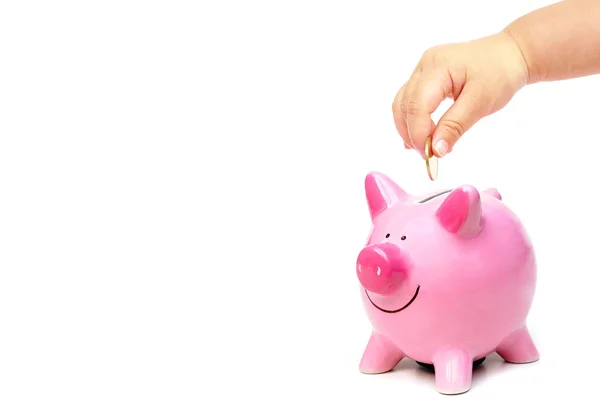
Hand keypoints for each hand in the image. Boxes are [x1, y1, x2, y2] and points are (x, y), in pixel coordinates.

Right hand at [392, 31, 528, 157]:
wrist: (510, 54)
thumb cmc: (500, 73)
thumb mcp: (480, 102)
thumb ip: (455, 126)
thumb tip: (435, 150)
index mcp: (437, 67)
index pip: (416, 105)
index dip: (418, 133)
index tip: (430, 156)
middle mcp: (424, 66)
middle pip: (404, 105)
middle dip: (412, 134)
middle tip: (428, 156)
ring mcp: (423, 70)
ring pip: (403, 104)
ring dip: (409, 129)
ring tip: (426, 148)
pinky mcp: (426, 77)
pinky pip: (411, 101)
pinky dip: (413, 121)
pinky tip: (423, 136)